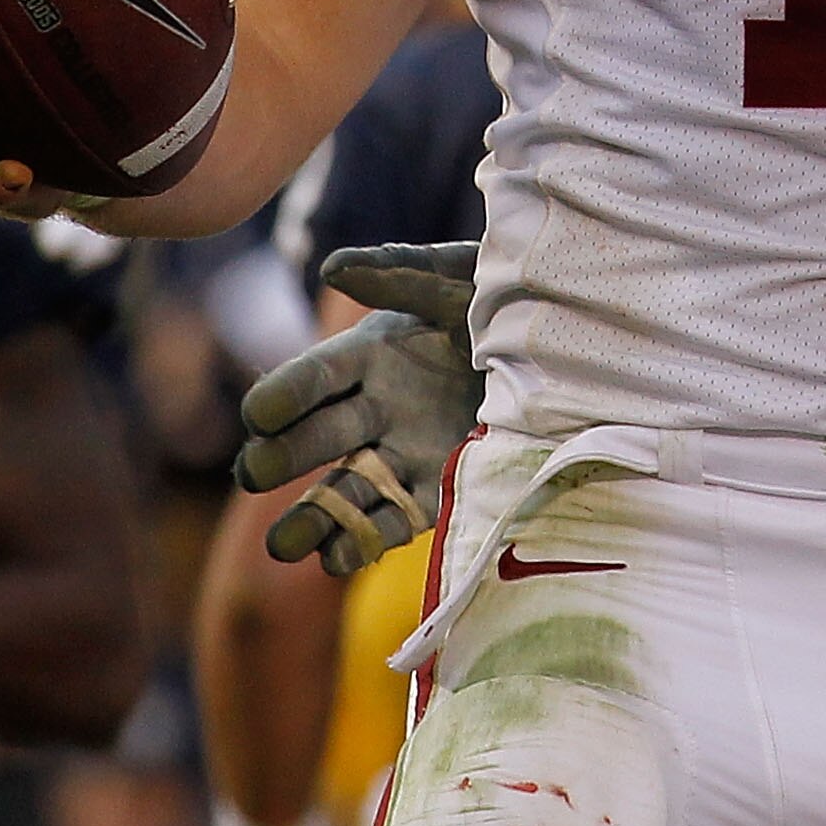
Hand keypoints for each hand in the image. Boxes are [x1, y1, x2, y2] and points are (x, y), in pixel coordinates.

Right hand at [235, 242, 479, 575]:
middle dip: (284, 457)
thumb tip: (332, 268)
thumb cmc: (508, 302)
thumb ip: (400, 273)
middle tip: (255, 473)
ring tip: (282, 545)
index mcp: (373, 353)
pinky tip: (336, 558)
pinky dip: (363, 542)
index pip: (316, 376)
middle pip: (319, 437)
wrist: (570, 350)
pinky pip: (392, 520)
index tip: (258, 414)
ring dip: (312, 518)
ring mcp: (404, 451)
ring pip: (345, 489)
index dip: (285, 393)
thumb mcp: (459, 279)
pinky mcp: (436, 489)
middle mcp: (379, 406)